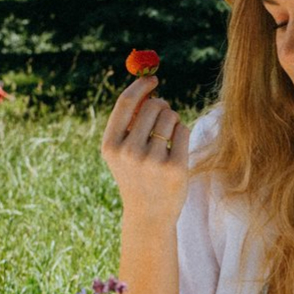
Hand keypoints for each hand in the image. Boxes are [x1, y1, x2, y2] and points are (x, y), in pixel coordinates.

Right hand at [101, 75, 189, 224]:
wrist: (149, 215)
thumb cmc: (136, 176)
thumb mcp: (122, 152)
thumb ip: (130, 122)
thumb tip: (148, 90)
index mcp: (111, 145)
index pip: (127, 103)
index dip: (141, 86)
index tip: (153, 79)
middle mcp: (129, 152)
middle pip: (152, 107)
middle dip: (161, 107)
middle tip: (163, 118)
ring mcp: (152, 161)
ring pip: (170, 116)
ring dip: (172, 120)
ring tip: (167, 138)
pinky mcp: (175, 167)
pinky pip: (183, 130)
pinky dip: (181, 133)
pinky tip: (175, 150)